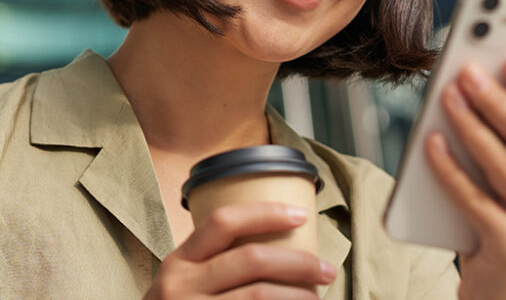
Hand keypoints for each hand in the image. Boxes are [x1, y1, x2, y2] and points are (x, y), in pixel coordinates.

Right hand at [144, 202, 335, 299]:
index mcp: (179, 262)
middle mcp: (181, 285)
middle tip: (326, 269)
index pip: (224, 222)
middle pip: (252, 259)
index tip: (301, 215)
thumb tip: (277, 253)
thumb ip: (212, 266)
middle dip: (298, 261)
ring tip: (316, 297)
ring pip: (260, 295)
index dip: (266, 213)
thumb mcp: (181, 285)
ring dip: (298, 295)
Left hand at [426, 54, 505, 299]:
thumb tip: (480, 87)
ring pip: (505, 166)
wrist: (501, 298)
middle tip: (469, 70)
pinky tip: (431, 142)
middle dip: (500, 101)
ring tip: (448, 95)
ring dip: (473, 125)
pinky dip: (450, 167)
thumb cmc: (503, 229)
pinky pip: (474, 198)